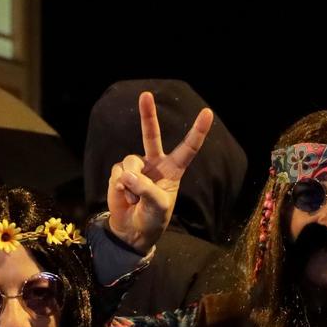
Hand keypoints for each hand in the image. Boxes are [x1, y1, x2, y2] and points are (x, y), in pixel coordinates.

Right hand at [107, 91, 213, 252]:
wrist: (132, 231)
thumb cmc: (153, 219)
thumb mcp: (158, 206)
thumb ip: (145, 188)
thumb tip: (126, 174)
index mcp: (173, 169)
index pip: (188, 147)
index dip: (198, 131)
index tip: (207, 113)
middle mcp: (155, 163)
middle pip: (151, 135)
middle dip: (148, 115)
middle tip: (146, 95)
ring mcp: (136, 167)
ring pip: (130, 162)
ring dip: (131, 183)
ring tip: (135, 198)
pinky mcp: (120, 173)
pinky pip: (119, 173)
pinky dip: (121, 187)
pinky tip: (125, 198)